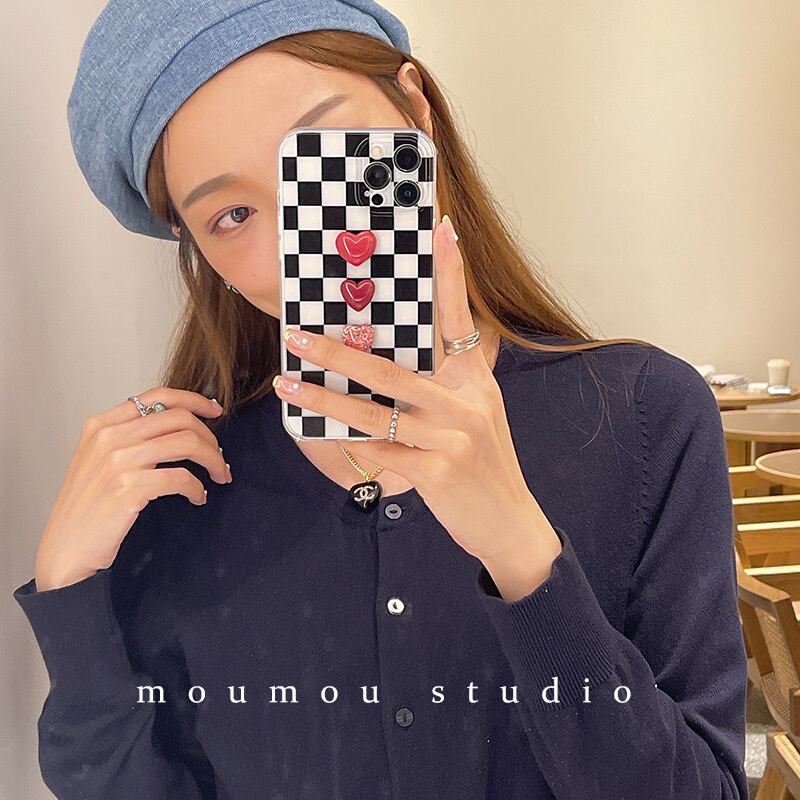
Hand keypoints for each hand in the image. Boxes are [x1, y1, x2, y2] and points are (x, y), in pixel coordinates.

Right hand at [34, 388, 230, 590]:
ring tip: (219, 475)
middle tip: (219, 457)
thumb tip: (178, 426)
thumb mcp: (99, 460)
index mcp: (102, 425)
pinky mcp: (128, 487)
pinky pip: (181, 477)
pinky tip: (198, 497)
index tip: (214, 410)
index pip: (157, 396)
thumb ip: (130, 437)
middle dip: (210, 437)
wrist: (65, 548)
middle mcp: (109, 437)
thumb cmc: (87, 507)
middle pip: (179, 418)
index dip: (193, 400)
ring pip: (187, 443)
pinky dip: (198, 487)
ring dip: (212, 460)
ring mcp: (118, 461)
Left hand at [274, 215, 560, 588]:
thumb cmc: (485, 466)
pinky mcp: (435, 472)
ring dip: (323, 398)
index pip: (460, 318)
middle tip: (296, 335)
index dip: (451, 273)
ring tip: (287, 383)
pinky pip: (379, 451)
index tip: (441, 229)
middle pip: (391, 370)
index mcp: (477, 381)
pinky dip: (347, 442)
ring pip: (373, 412)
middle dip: (338, 353)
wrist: (510, 522)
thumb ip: (442, 390)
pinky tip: (319, 432)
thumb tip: (383, 370)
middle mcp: (465, 402)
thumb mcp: (476, 417)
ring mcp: (451, 438)